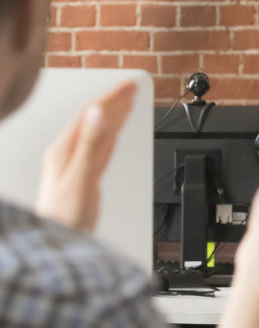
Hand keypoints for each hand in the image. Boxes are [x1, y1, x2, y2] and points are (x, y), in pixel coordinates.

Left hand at [36, 79, 136, 231]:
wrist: (57, 242)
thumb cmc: (64, 216)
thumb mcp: (81, 177)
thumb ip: (91, 145)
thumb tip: (98, 114)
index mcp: (65, 149)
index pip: (91, 114)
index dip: (112, 97)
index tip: (129, 85)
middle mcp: (68, 153)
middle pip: (94, 119)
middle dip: (114, 101)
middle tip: (132, 87)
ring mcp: (75, 164)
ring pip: (98, 132)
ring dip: (114, 115)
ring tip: (128, 103)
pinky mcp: (84, 175)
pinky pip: (100, 147)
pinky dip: (111, 135)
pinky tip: (115, 133)